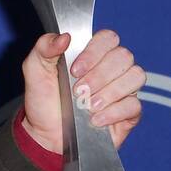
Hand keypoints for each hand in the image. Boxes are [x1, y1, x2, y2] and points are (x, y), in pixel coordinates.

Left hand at [20, 29, 144, 153]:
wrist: (46, 134)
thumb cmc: (43, 99)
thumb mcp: (35, 70)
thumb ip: (44, 48)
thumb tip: (64, 37)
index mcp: (92, 53)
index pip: (108, 38)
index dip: (94, 51)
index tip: (74, 70)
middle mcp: (112, 68)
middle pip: (124, 56)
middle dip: (99, 75)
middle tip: (78, 91)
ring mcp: (123, 89)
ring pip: (135, 77)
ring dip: (109, 92)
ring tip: (88, 105)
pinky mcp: (129, 112)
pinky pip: (134, 105)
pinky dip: (114, 112)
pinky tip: (94, 119)